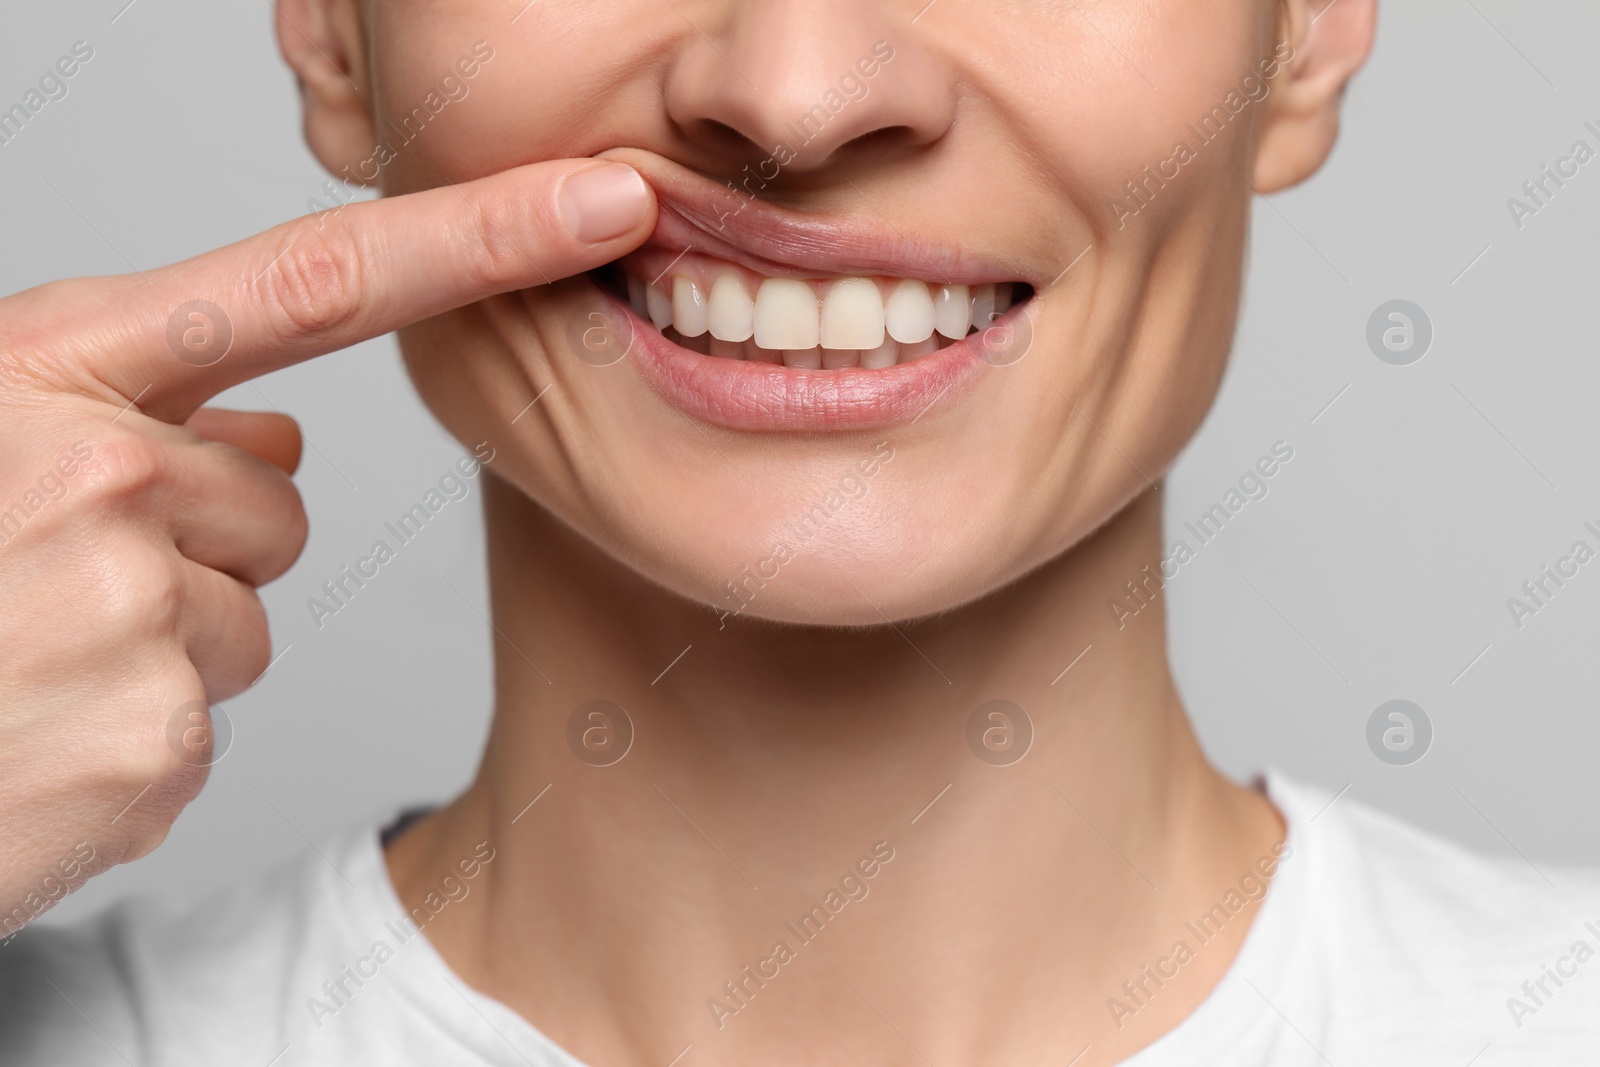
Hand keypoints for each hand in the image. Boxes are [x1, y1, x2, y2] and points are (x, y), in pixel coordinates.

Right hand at [0, 159, 653, 931]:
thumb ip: (125, 406)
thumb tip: (277, 427)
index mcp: (50, 368)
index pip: (317, 280)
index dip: (478, 235)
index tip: (600, 200)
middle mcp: (104, 470)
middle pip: (280, 497)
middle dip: (197, 543)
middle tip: (49, 586)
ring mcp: (131, 606)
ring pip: (250, 613)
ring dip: (163, 642)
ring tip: (31, 660)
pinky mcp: (156, 736)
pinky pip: (211, 716)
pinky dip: (136, 734)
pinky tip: (36, 732)